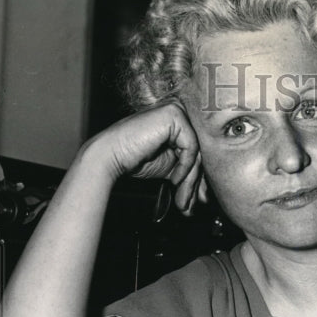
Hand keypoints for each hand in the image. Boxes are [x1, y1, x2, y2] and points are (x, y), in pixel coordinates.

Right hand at [85, 102, 204, 215]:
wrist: (112, 156)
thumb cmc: (136, 160)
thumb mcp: (170, 168)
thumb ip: (188, 172)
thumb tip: (205, 194)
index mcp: (179, 122)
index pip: (198, 151)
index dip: (198, 178)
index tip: (196, 201)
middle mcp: (180, 111)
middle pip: (199, 152)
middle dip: (194, 183)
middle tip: (188, 206)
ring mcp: (177, 110)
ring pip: (197, 152)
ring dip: (190, 180)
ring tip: (182, 199)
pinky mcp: (174, 114)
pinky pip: (190, 147)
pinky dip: (184, 166)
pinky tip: (173, 178)